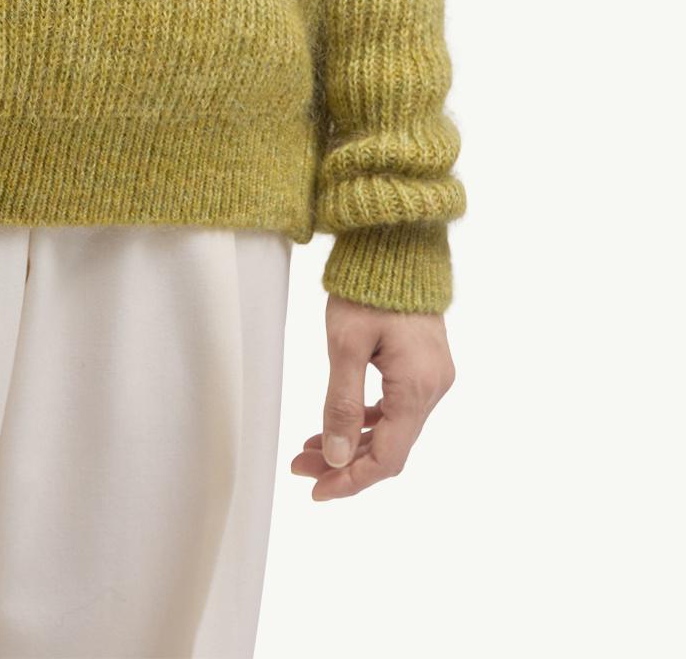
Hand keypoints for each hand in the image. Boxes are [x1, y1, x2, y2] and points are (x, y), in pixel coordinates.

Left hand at [291, 294, 455, 499]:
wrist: (396, 243)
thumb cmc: (368, 287)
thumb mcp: (346, 343)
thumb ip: (341, 403)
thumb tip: (336, 456)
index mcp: (417, 387)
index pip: (388, 458)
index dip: (352, 480)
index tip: (317, 490)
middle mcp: (433, 388)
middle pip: (390, 447)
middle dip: (345, 462)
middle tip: (301, 466)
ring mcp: (432, 377)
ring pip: (392, 429)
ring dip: (352, 442)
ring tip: (309, 449)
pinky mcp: (424, 366)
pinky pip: (396, 407)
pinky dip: (366, 420)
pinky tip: (338, 424)